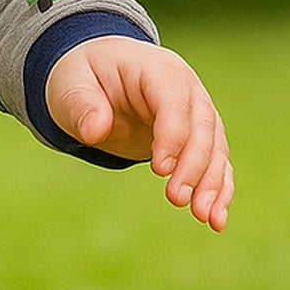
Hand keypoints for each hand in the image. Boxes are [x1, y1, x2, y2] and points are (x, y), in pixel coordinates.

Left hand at [44, 38, 231, 230]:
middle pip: (202, 128)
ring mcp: (196, 114)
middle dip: (194, 166)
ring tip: (205, 218)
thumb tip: (95, 130)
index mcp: (156, 70)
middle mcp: (186, 90)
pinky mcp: (195, 138)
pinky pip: (215, 162)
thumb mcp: (71, 85)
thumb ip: (81, 105)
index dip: (172, 135)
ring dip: (212, 184)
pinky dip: (219, 189)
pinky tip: (216, 218)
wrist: (98, 74)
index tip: (159, 169)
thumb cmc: (83, 77)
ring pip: (215, 148)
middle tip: (177, 199)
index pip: (174, 101)